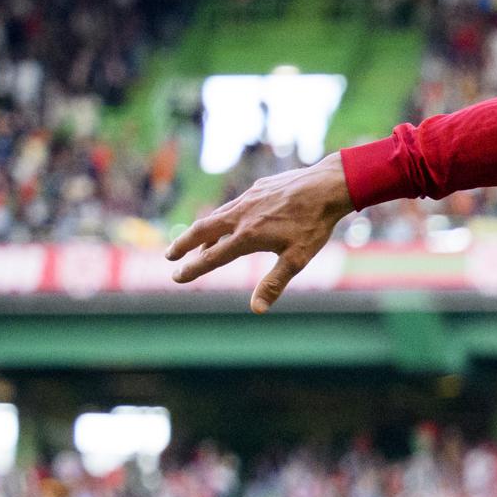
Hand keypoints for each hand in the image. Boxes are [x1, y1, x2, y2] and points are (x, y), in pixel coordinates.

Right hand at [164, 155, 353, 312]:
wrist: (326, 187)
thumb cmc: (314, 225)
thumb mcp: (297, 259)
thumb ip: (274, 283)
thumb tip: (256, 310)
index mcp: (247, 236)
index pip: (212, 257)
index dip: (193, 268)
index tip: (177, 277)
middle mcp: (241, 216)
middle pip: (202, 231)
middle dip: (182, 244)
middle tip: (169, 256)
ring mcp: (247, 200)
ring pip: (216, 217)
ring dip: (201, 231)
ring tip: (194, 244)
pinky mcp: (256, 188)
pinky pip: (233, 206)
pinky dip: (222, 218)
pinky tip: (228, 223)